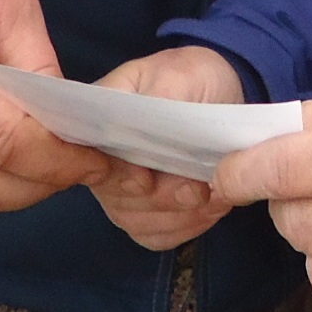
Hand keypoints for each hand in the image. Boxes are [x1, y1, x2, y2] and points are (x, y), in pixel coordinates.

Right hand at [0, 0, 108, 215]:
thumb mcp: (13, 7)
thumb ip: (40, 70)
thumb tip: (67, 127)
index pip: (6, 143)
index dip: (58, 161)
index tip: (95, 160)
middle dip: (35, 188)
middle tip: (73, 169)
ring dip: (6, 196)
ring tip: (43, 170)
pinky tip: (6, 168)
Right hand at [86, 47, 245, 250]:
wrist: (220, 93)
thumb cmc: (191, 78)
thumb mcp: (176, 76)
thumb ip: (156, 101)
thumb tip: (131, 131)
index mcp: (96, 119)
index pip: (91, 158)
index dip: (119, 174)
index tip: (148, 179)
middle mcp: (100, 160)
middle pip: (116, 198)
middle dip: (162, 198)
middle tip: (199, 187)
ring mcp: (120, 191)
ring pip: (138, 222)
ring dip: (180, 215)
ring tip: (214, 195)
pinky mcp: (146, 213)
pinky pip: (157, 235)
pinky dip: (187, 227)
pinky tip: (210, 208)